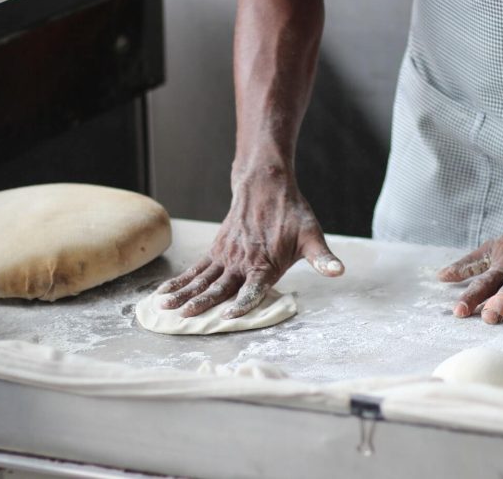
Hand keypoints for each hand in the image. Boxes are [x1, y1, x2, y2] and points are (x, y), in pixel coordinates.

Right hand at [157, 170, 343, 318]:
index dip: (242, 302)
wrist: (266, 186)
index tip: (228, 315)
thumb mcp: (312, 236)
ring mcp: (226, 256)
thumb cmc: (292, 214)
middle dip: (201, 303)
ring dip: (183, 293)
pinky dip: (179, 281)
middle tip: (185, 317)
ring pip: (202, 279)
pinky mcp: (216, 250)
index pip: (252, 288)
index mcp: (266, 264)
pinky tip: (164, 293)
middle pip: (219, 287)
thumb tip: (339, 271)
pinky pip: (195, 269)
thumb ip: (323, 259)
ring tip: (165, 308)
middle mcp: (242, 262)